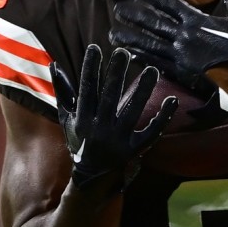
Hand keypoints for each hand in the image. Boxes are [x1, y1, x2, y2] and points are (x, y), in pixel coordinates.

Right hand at [51, 45, 176, 191]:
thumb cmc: (79, 142)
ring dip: (143, 91)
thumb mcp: (67, 119)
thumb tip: (55, 65)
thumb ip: (63, 92)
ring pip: (132, 112)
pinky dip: (163, 118)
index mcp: (83, 120)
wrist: (90, 177)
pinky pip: (151, 133)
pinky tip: (173, 100)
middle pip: (109, 98)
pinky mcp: (134, 150)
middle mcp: (99, 129)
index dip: (89, 69)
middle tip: (123, 52)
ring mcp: (118, 140)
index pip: (86, 90)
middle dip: (115, 74)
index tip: (94, 48)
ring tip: (152, 69)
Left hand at [112, 0, 227, 89]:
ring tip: (113, 34)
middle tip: (117, 9)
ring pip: (150, 44)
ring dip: (131, 38)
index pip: (170, 5)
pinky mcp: (182, 73)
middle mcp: (185, 37)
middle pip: (153, 23)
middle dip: (134, 16)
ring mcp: (181, 56)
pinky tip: (130, 55)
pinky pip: (158, 63)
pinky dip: (143, 58)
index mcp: (198, 22)